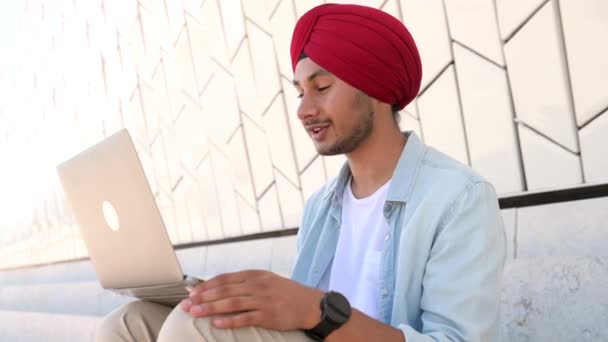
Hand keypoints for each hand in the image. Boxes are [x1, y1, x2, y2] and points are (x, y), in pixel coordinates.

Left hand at [180, 270, 323, 330]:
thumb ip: (246, 283)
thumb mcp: (266, 280)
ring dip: (211, 308)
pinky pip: (246, 318)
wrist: (310, 304)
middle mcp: (257, 285)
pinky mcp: (268, 315)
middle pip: (224, 290)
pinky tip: (217, 323)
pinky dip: (230, 321)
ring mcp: (263, 300)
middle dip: (203, 297)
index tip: (191, 292)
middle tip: (186, 304)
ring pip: (231, 303)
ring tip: (195, 312)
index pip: (225, 279)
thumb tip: (221, 288)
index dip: (206, 285)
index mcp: (254, 275)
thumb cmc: (285, 293)